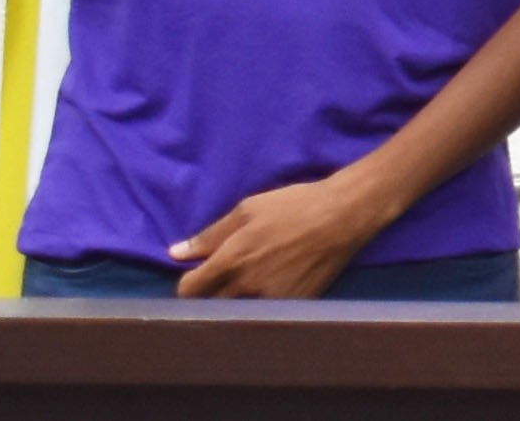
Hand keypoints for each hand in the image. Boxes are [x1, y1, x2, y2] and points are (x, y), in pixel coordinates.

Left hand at [167, 176, 400, 298]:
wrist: (344, 216)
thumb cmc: (293, 206)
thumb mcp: (247, 210)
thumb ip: (210, 235)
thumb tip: (175, 253)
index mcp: (231, 261)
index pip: (189, 290)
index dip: (186, 284)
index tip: (196, 276)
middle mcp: (247, 286)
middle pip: (209, 307)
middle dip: (209, 296)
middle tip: (220, 281)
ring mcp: (272, 299)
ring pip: (238, 313)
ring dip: (235, 303)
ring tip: (246, 286)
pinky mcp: (295, 305)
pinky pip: (267, 313)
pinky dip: (262, 305)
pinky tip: (272, 286)